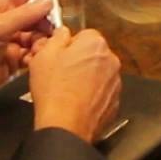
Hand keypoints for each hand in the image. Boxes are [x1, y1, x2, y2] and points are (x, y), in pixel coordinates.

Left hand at [0, 0, 70, 110]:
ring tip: (43, 47)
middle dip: (47, 20)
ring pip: (36, 34)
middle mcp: (5, 20)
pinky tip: (37, 59)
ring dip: (43, 40)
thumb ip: (25, 14)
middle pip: (35, 13)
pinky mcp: (13, 59)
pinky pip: (33, 52)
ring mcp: (10, 39)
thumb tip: (48, 2)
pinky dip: (37, 55)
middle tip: (57, 28)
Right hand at [27, 26, 122, 141]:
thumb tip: (63, 33)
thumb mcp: (44, 55)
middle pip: (93, 54)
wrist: (66, 125)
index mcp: (95, 44)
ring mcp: (116, 82)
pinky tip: (76, 102)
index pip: (84, 35)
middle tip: (60, 73)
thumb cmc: (54, 89)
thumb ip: (57, 37)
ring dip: (86, 78)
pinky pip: (102, 92)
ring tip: (67, 90)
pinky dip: (92, 95)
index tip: (58, 56)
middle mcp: (111, 60)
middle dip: (79, 60)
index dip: (68, 45)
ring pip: (98, 73)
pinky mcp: (115, 102)